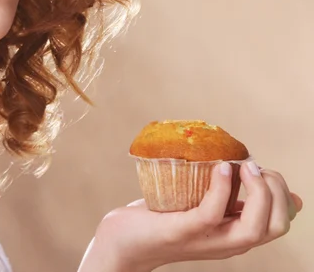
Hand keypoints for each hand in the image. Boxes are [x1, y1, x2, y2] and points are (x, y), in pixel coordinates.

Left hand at [78, 161, 301, 271]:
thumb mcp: (200, 204)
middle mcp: (225, 243)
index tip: (267, 170)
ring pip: (253, 228)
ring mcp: (205, 239)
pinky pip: (211, 214)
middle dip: (277, 192)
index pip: (279, 224)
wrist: (123, 240)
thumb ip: (225, 196)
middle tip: (256, 166)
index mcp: (233, 234)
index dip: (284, 196)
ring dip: (259, 193)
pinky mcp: (181, 231)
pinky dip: (222, 189)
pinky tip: (221, 168)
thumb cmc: (162, 217)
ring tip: (246, 166)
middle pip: (275, 227)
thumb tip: (256, 172)